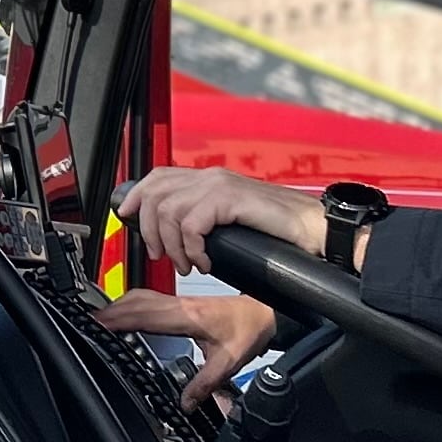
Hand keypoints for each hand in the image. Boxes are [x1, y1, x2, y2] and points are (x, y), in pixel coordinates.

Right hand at [92, 287, 279, 409]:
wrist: (264, 312)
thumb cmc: (248, 330)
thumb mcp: (228, 362)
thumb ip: (205, 384)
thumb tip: (185, 403)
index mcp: (187, 316)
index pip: (144, 314)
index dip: (118, 318)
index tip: (97, 323)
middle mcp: (180, 305)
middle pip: (135, 301)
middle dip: (109, 311)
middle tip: (87, 323)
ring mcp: (180, 302)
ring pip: (140, 296)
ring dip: (118, 305)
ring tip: (99, 318)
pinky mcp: (182, 303)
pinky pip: (149, 298)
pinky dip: (131, 304)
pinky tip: (125, 313)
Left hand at [115, 167, 330, 277]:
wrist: (316, 229)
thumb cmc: (280, 231)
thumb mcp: (231, 223)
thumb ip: (206, 221)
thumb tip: (178, 236)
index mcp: (210, 180)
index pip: (158, 177)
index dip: (136, 196)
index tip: (126, 218)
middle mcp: (211, 177)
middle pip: (155, 192)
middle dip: (150, 229)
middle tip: (164, 256)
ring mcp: (221, 186)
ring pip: (169, 210)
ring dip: (173, 245)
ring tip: (188, 264)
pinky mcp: (231, 199)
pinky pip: (193, 223)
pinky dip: (193, 248)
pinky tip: (206, 262)